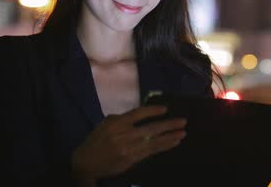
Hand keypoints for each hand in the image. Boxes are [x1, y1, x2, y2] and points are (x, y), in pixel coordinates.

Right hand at [70, 106, 185, 184]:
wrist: (86, 163)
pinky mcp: (132, 160)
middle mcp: (124, 135)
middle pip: (151, 129)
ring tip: (183, 133)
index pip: (138, 114)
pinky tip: (173, 143)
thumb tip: (142, 116)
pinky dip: (163, 147)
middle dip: (169, 125)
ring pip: (154, 142)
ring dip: (170, 137)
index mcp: (117, 123)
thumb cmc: (96, 140)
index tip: (166, 109)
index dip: (153, 111)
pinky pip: (151, 152)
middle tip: (183, 121)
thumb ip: (123, 119)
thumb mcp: (105, 124)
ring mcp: (129, 149)